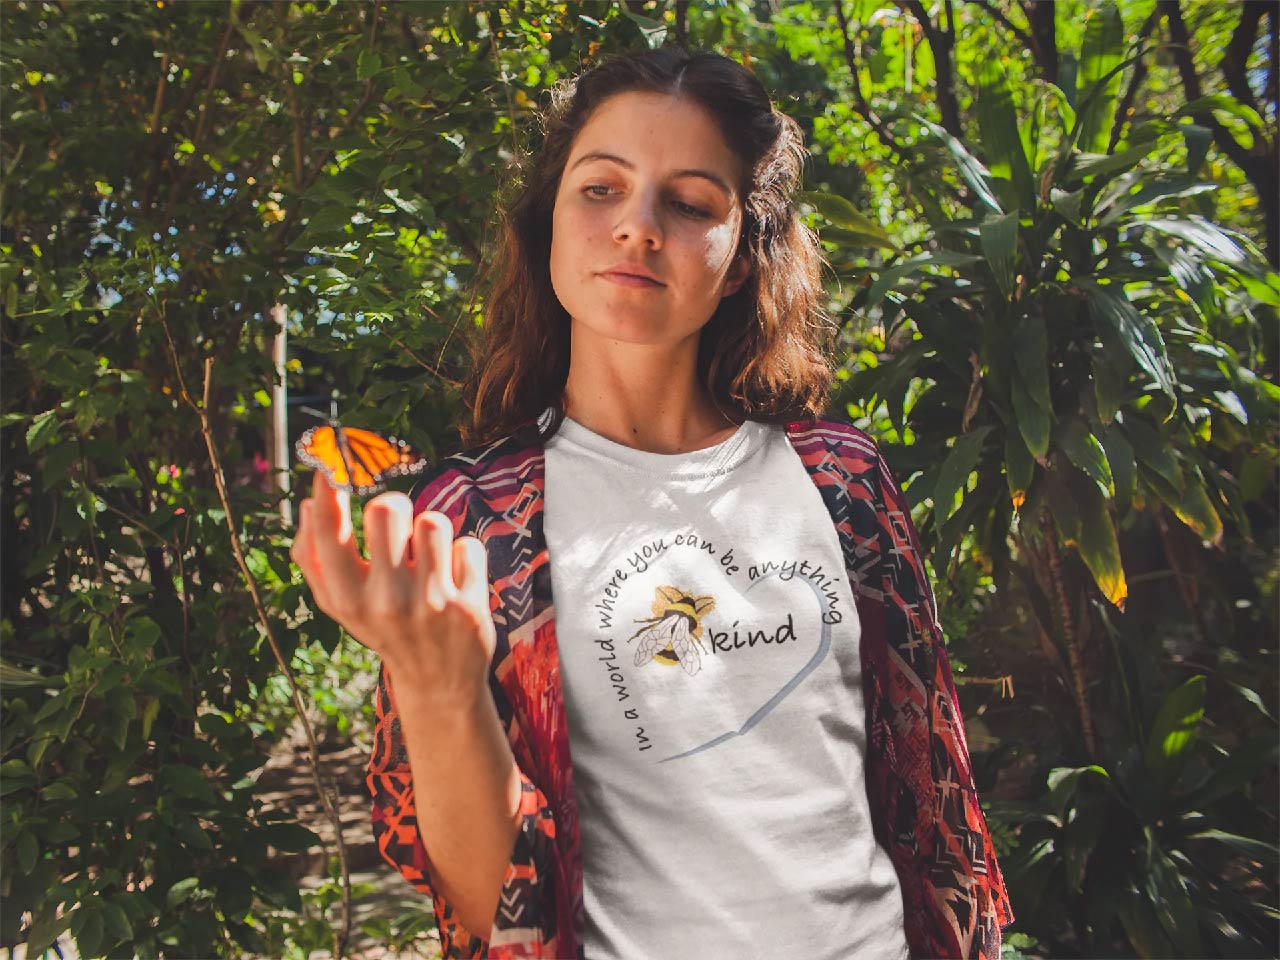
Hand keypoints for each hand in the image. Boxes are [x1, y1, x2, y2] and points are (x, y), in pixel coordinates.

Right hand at [290, 471, 496, 704]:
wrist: (439, 683)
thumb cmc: (384, 627)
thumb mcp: (342, 605)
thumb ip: (314, 560)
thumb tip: (307, 505)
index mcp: (346, 600)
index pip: (327, 534)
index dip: (327, 491)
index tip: (331, 465)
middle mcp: (385, 602)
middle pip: (387, 510)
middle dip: (395, 506)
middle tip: (399, 523)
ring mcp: (429, 605)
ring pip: (433, 521)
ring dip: (433, 531)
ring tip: (430, 558)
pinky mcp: (468, 607)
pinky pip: (468, 545)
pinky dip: (464, 557)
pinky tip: (456, 582)